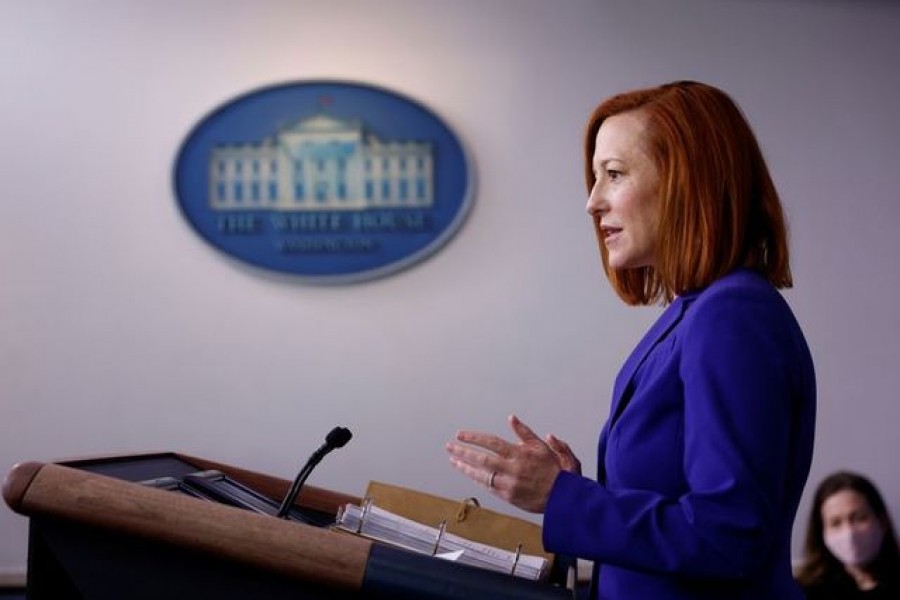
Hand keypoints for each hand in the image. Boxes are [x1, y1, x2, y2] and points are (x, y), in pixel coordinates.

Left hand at [445, 415, 580, 512]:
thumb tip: (512, 418)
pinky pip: (488, 487)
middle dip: (463, 452)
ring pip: (481, 475)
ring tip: (453, 460)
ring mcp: (509, 484)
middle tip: (449, 446)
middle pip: (482, 459)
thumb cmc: (557, 471)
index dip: (474, 438)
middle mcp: (512, 469)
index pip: (492, 443)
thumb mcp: (544, 447)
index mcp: (520, 454)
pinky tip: (469, 473)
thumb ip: (526, 433)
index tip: (460, 434)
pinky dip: (477, 479)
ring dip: (465, 467)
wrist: (564, 498)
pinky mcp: (508, 497)